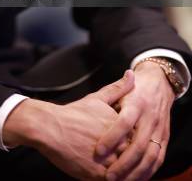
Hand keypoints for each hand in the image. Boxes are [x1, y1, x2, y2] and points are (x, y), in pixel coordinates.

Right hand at [3, 70, 134, 179]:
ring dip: (127, 174)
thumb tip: (131, 74)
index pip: (141, 140)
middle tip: (132, 164)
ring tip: (122, 171)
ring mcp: (108, 161)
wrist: (50, 128)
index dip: (140, 145)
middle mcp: (118, 144)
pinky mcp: (97, 175)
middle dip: (135, 162)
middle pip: (135, 158)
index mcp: (122, 126)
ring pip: (126, 173)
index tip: (136, 147)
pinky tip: (112, 178)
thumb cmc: (74, 113)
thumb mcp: (97, 98)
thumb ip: (118, 89)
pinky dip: (115, 180)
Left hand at [95, 62, 175, 180]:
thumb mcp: (122, 89)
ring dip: (135, 172)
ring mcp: (159, 129)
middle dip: (123, 163)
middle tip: (108, 176)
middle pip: (138, 145)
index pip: (124, 123)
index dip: (112, 138)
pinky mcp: (164, 138)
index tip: (98, 151)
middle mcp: (149, 117)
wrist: (159, 84)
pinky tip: (135, 179)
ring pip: (150, 156)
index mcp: (136, 103)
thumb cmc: (135, 89)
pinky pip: (158, 159)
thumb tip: (89, 103)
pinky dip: (148, 172)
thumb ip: (110, 95)